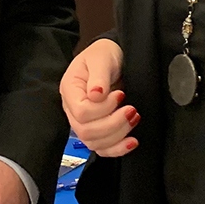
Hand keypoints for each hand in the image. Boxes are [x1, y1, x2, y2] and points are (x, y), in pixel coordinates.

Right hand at [59, 38, 137, 156]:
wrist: (114, 56)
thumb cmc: (105, 54)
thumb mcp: (101, 58)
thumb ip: (99, 76)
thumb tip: (96, 95)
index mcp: (70, 89)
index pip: (81, 112)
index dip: (103, 109)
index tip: (120, 95)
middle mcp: (73, 109)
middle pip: (86, 131)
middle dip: (113, 124)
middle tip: (132, 109)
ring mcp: (84, 121)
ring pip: (95, 143)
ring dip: (118, 135)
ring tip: (134, 117)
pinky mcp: (97, 129)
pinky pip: (102, 148)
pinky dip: (118, 149)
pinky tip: (132, 142)